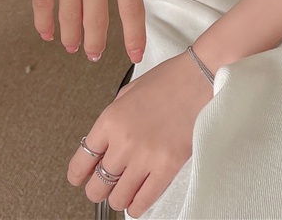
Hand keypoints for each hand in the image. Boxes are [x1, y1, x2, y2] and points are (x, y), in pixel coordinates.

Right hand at [6, 0, 162, 61]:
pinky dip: (44, 20)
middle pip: (97, 16)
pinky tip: (47, 33)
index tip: (135, 55)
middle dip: (97, 42)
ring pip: (69, 13)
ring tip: (73, 48)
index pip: (132, 4)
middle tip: (95, 55)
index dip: (134, 34)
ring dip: (71, 36)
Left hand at [68, 51, 214, 216]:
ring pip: (117, 199)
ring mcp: (145, 156)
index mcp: (110, 120)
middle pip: (96, 187)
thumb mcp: (129, 92)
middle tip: (107, 185)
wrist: (201, 75)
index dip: (79, 176)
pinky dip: (138, 206)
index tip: (83, 178)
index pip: (79, 164)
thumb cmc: (170, 79)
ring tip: (127, 189)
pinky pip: (143, 201)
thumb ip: (112, 120)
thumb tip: (102, 144)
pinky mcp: (167, 166)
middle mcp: (123, 141)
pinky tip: (139, 199)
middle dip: (99, 189)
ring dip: (120, 197)